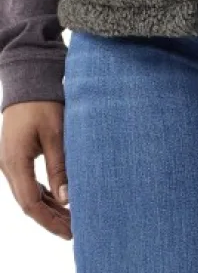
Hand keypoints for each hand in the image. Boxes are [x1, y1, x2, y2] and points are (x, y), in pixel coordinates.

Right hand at [0, 101, 71, 239]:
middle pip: (29, 203)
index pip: (30, 204)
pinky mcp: (17, 157)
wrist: (28, 81)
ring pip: (28, 194)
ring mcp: (10, 162)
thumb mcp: (55, 133)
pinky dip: (44, 194)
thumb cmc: (42, 103)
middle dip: (51, 218)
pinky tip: (60, 200)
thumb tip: (67, 200)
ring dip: (48, 208)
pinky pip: (28, 183)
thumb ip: (59, 167)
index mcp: (15, 162)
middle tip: (74, 230)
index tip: (70, 231)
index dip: (50, 221)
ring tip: (70, 220)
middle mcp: (8, 166)